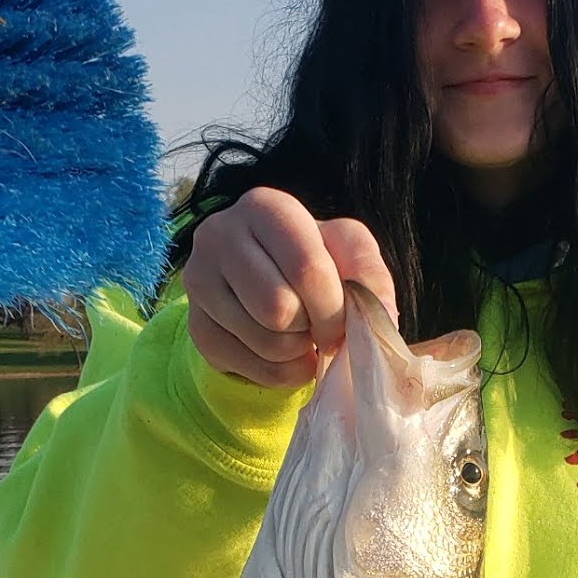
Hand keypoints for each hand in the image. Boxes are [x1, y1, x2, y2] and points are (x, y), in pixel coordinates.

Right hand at [183, 187, 398, 387]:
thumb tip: (383, 317)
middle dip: (313, 329)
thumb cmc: (314, 260)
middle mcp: (219, 234)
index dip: (334, 308)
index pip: (306, 269)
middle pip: (279, 309)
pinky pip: (248, 366)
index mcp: (264, 206)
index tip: (344, 321)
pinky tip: (283, 353)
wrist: (266, 280)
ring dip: (298, 352)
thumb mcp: (348, 253)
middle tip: (318, 326)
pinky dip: (279, 371)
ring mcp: (198, 280)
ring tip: (301, 335)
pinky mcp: (195, 325)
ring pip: (264, 341)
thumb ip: (370, 275)